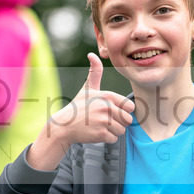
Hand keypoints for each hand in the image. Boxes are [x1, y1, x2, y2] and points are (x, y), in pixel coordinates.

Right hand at [27, 53, 134, 169]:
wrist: (63, 126)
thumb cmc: (78, 107)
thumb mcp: (88, 89)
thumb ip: (95, 72)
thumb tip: (92, 54)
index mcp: (107, 96)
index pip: (130, 107)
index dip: (123, 111)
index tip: (112, 112)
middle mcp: (106, 107)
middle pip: (128, 120)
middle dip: (119, 123)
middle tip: (104, 121)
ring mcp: (103, 120)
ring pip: (122, 130)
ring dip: (113, 131)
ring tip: (99, 126)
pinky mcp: (100, 133)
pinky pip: (114, 139)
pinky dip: (107, 138)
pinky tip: (96, 133)